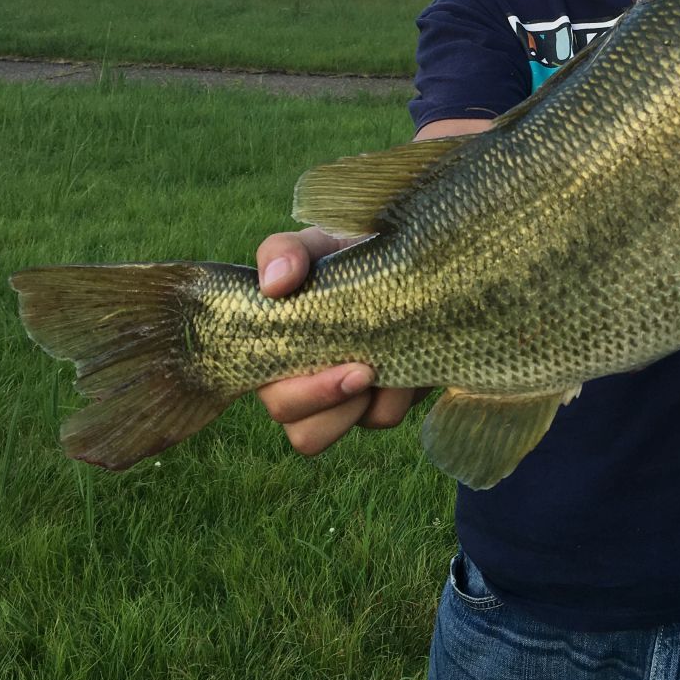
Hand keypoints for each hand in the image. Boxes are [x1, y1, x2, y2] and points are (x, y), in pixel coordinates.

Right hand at [255, 226, 424, 455]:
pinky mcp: (377, 401)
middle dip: (331, 403)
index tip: (339, 361)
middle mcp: (298, 385)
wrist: (402, 259)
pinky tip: (407, 362)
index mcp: (275, 352)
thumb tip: (274, 284)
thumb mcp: (313, 244)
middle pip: (301, 431)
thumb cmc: (343, 255)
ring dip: (363, 408)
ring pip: (334, 435)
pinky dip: (396, 396)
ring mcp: (338, 400)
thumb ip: (284, 251)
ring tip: (386, 368)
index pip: (272, 397)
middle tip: (366, 371)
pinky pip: (379, 418)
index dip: (302, 395)